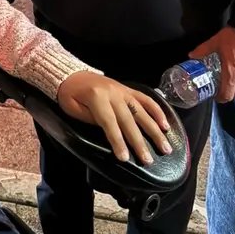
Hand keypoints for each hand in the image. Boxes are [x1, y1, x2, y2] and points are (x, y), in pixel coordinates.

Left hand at [57, 71, 172, 164]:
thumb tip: (109, 132)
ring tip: (164, 147)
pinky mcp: (128, 89)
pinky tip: (165, 125)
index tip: (124, 158)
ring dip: (154, 130)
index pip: (109, 123)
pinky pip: (145, 99)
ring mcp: (122, 90)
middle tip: (148, 160)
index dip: (117, 141)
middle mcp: (113, 93)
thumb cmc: (69, 94)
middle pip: (129, 120)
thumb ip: (91, 119)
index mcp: (97, 97)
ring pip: (142, 111)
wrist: (71, 73)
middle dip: (139, 142)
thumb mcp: (72, 108)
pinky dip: (157, 111)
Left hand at [190, 26, 234, 101]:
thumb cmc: (234, 37)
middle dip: (230, 94)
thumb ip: (203, 50)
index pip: (227, 95)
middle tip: (223, 89)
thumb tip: (192, 55)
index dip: (221, 99)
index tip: (216, 96)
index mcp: (231, 73)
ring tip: (234, 84)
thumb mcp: (215, 42)